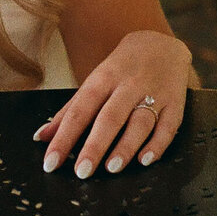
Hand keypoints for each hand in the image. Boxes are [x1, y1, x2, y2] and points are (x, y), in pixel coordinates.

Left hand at [34, 31, 190, 177]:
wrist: (160, 43)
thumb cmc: (121, 68)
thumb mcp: (94, 82)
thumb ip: (69, 111)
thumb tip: (41, 137)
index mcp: (102, 80)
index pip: (79, 111)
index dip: (64, 137)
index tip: (51, 162)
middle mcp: (127, 86)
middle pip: (110, 117)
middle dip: (95, 146)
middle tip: (82, 171)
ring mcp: (154, 94)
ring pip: (140, 122)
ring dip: (126, 146)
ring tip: (111, 168)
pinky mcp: (175, 103)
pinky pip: (168, 126)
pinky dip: (157, 144)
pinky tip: (145, 160)